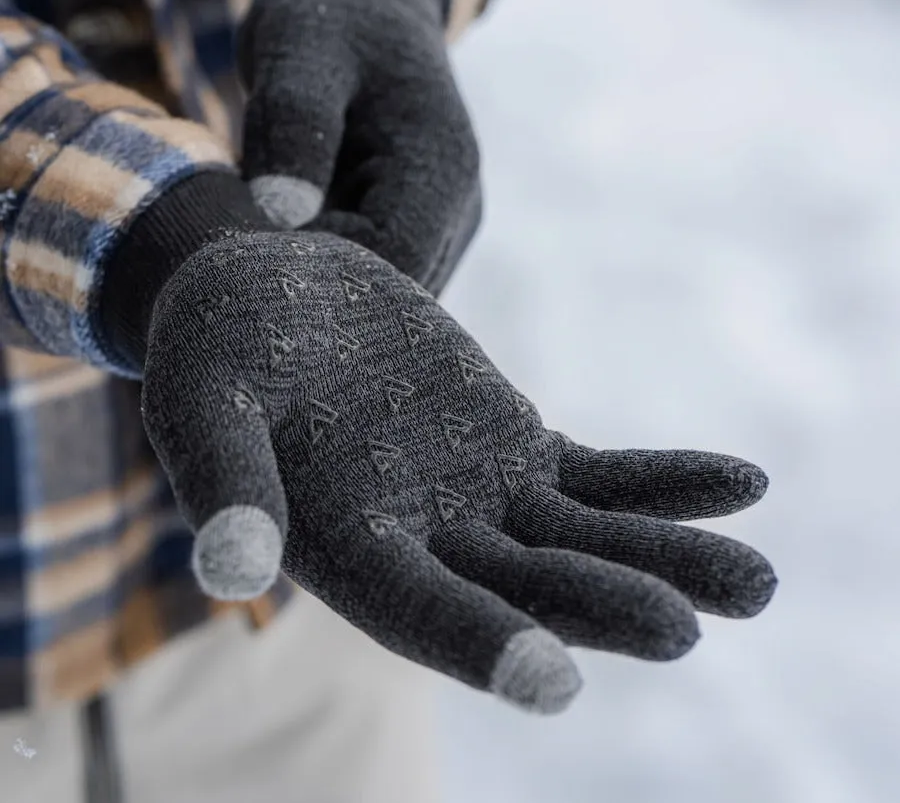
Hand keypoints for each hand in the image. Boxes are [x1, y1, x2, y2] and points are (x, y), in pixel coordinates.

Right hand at [140, 231, 775, 714]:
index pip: (418, 613)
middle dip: (601, 609)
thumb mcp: (205, 404)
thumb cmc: (219, 348)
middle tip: (682, 631)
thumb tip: (231, 570)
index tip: (554, 682)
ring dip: (665, 561)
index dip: (480, 644)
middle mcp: (424, 542)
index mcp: (345, 552)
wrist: (272, 295)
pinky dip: (664, 485)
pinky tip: (743, 485)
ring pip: (583, 544)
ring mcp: (481, 499)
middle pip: (524, 589)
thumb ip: (229, 482)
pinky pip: (600, 479)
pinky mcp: (516, 451)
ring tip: (758, 585)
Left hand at [239, 0, 479, 295]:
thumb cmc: (330, 21)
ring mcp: (443, 228)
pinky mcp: (420, 235)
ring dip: (321, 275)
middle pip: (394, 287)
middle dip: (319, 280)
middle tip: (247, 245)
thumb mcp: (299, 51)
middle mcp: (458, 209)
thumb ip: (294, 127)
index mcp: (443, 165)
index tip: (253, 239)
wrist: (368, 9)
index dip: (324, 268)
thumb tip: (282, 218)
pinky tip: (288, 230)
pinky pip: (375, 274)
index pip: (395, 258)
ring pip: (384, 290)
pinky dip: (327, 265)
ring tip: (267, 227)